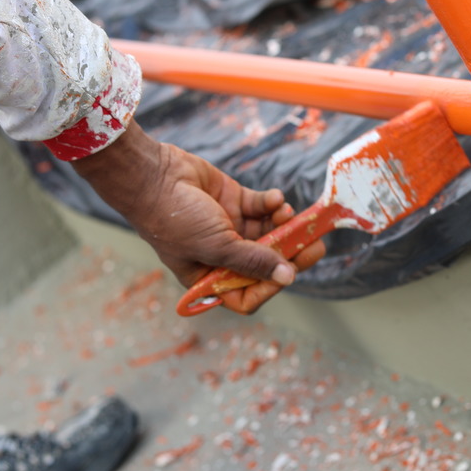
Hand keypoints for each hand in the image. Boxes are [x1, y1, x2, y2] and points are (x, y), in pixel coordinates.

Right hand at [70, 121, 324, 302]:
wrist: (154, 175)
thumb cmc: (174, 219)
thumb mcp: (217, 246)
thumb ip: (253, 262)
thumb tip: (288, 277)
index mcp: (209, 277)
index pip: (246, 294)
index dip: (269, 287)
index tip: (290, 273)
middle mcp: (221, 255)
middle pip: (264, 263)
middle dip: (289, 253)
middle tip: (316, 243)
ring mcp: (229, 227)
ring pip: (268, 232)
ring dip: (283, 225)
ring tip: (290, 214)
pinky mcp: (234, 201)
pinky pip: (262, 207)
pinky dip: (272, 203)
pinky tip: (275, 199)